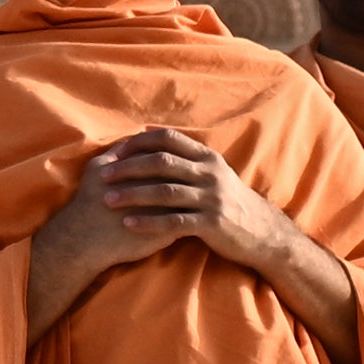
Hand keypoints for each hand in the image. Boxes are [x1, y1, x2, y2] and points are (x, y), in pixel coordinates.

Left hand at [27, 120, 360, 352]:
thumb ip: (185, 155)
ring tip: (107, 200)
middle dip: (129, 168)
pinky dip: (149, 221)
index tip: (114, 150)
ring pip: (165, 192)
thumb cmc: (228, 202)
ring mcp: (212, 197)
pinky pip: (174, 221)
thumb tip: (149, 130)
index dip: (139, 142)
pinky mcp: (211, 222)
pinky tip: (129, 224)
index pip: (168, 139)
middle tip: (102, 175)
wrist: (261, 233)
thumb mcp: (213, 173)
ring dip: (133, 195)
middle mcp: (210, 173)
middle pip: (162, 163)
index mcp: (207, 157)